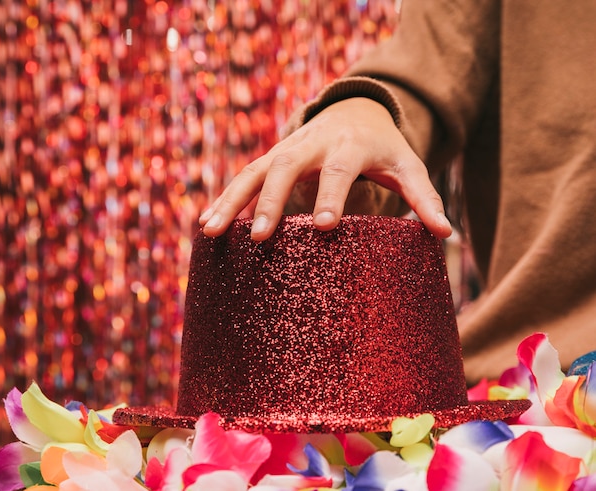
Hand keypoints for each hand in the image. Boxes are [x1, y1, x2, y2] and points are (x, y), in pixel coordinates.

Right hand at [199, 97, 451, 239]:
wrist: (354, 112)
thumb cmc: (383, 147)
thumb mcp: (408, 166)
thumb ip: (424, 197)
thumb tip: (446, 234)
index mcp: (348, 144)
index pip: (338, 168)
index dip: (331, 194)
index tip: (323, 226)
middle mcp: (311, 144)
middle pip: (285, 167)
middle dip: (270, 201)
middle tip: (260, 237)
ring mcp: (285, 150)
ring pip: (251, 172)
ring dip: (230, 201)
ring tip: (210, 232)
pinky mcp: (269, 160)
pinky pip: (242, 179)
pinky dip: (224, 200)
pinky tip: (207, 226)